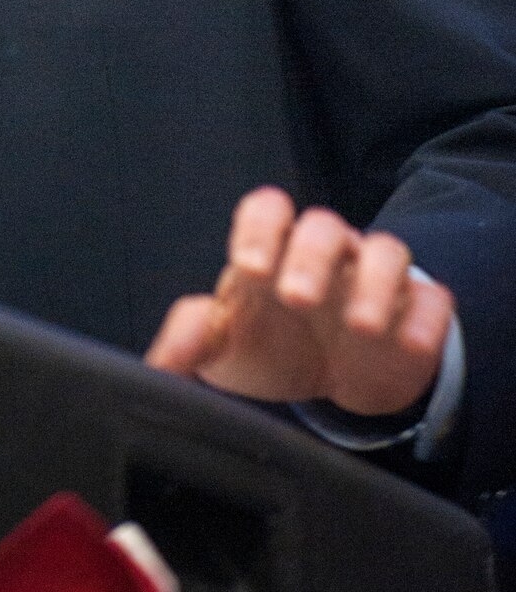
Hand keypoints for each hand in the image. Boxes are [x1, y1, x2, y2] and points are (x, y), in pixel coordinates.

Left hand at [145, 186, 453, 416]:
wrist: (333, 381)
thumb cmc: (271, 346)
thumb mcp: (226, 347)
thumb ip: (191, 343)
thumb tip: (158, 363)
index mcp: (273, 252)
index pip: (267, 209)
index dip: (259, 227)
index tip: (247, 267)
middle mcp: (326, 256)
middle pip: (324, 226)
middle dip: (311, 256)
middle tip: (296, 297)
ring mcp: (375, 281)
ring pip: (387, 251)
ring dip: (375, 283)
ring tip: (360, 325)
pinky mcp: (417, 313)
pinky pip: (433, 299)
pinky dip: (424, 318)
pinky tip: (406, 345)